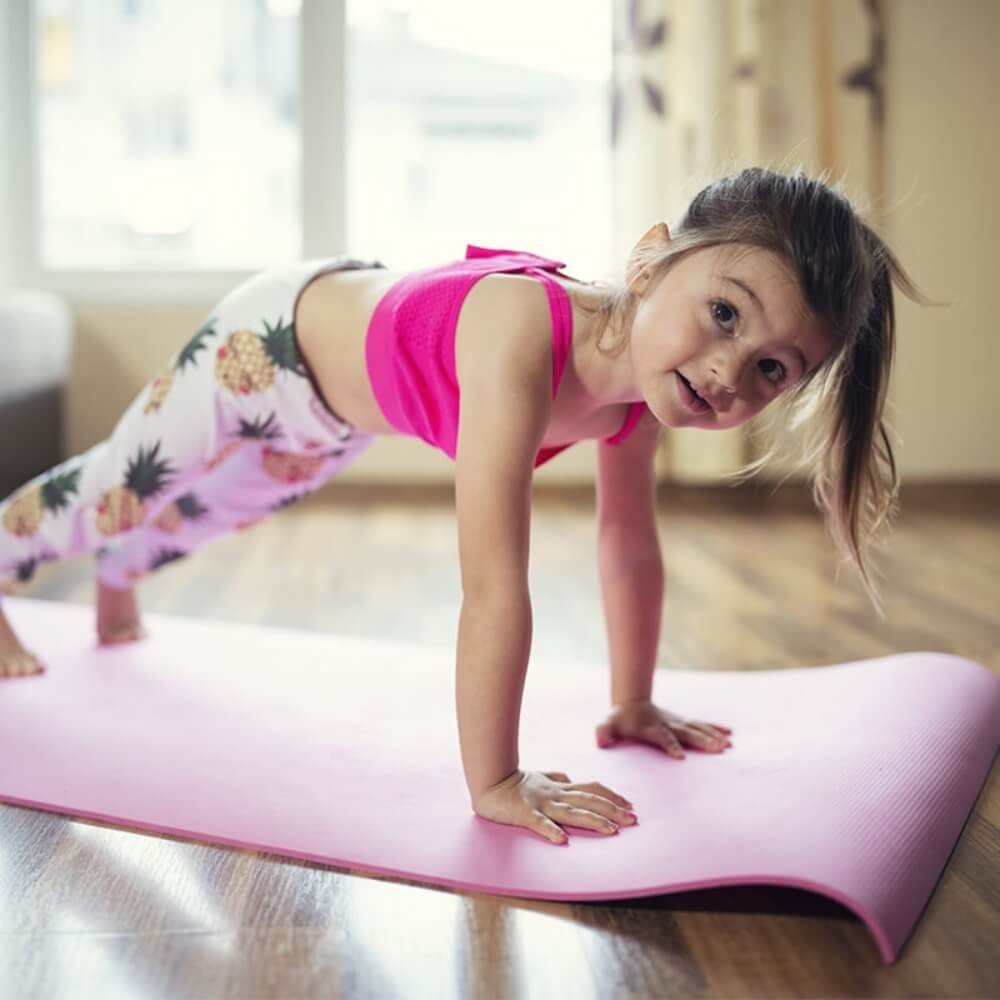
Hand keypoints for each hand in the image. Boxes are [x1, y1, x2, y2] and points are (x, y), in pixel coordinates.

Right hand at [473, 768, 637, 844]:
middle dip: (613, 810)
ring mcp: (540, 803)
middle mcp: (555, 794)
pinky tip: (563, 840)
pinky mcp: (524, 813)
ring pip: (571, 812)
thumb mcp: (539, 777)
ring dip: (593, 821)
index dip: (612, 796)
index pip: (591, 789)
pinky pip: (539, 823)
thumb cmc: (514, 781)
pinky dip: (551, 831)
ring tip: (612, 830)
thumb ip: (555, 777)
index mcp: (559, 788)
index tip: (630, 805)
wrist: (489, 781)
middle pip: (589, 801)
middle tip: (633, 820)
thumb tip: (569, 778)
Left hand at [596, 700, 732, 758]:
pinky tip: (730, 734)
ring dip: (712, 736)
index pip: (662, 737)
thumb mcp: (607, 725)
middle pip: (686, 732)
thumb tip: (600, 739)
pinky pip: (701, 725)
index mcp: (650, 728)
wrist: (631, 703)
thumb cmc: (619, 720)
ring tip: (728, 745)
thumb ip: (603, 731)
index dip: (670, 745)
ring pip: (697, 729)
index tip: (681, 757)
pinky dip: (714, 728)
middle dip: (702, 740)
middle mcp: (667, 724)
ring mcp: (676, 722)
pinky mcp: (682, 723)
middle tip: (719, 749)